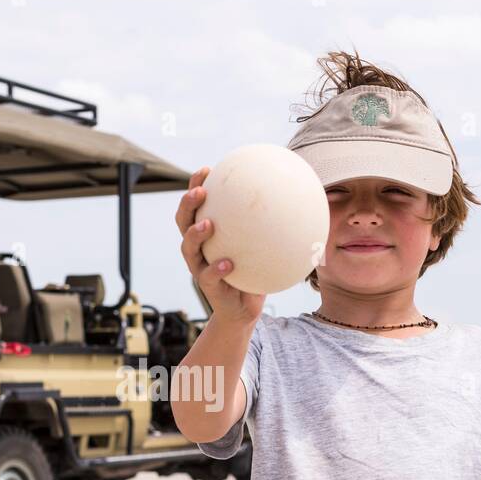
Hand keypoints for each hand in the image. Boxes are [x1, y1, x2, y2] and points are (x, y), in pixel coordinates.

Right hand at [175, 165, 265, 324]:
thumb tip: (297, 198)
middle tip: (200, 192)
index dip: (195, 186)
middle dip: (188, 204)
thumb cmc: (252, 272)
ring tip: (208, 224)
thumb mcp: (261, 247)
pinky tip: (228, 263)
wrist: (242, 309)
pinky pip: (208, 276)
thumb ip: (269, 226)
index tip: (206, 170)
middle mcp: (197, 248)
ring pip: (188, 248)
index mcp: (206, 234)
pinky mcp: (207, 287)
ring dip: (195, 234)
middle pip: (183, 221)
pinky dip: (216, 268)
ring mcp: (199, 267)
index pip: (195, 205)